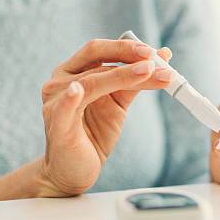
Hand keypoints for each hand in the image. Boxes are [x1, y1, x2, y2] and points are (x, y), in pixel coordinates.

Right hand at [38, 39, 172, 196]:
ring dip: (123, 75)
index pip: (99, 50)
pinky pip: (65, 108)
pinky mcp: (57, 124)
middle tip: (153, 59)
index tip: (154, 52)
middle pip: (96, 59)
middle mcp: (60, 82)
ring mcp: (55, 102)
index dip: (126, 47)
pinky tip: (78, 90)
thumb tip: (163, 58)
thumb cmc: (93, 135)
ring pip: (91, 82)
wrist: (74, 171)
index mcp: (73, 72)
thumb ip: (136, 82)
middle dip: (127, 56)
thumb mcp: (118, 104)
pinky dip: (72, 97)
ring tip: (148, 72)